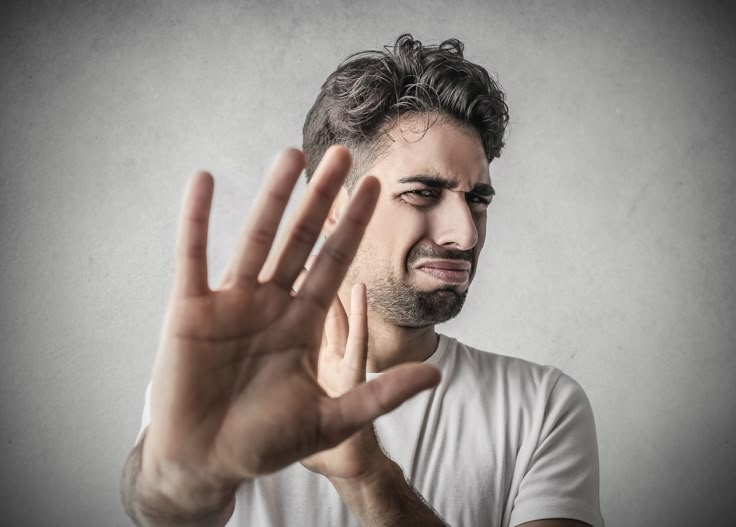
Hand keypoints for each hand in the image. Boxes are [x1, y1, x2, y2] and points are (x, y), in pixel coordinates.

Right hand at [140, 146, 440, 511]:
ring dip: (273, 197)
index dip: (355, 226)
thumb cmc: (264, 443)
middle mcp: (270, 304)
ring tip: (293, 154)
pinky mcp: (189, 309)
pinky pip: (193, 256)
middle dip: (322, 199)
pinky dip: (196, 220)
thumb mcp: (329, 418)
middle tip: (343, 154)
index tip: (375, 187)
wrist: (205, 461)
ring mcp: (230, 303)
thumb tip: (435, 376)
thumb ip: (379, 394)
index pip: (335, 263)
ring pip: (256, 238)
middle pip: (301, 240)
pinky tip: (204, 182)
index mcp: (303, 323)